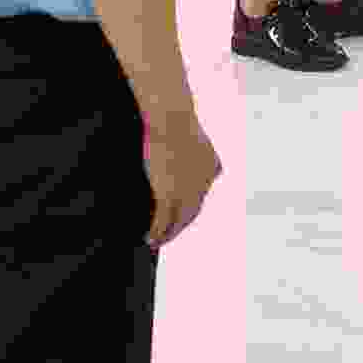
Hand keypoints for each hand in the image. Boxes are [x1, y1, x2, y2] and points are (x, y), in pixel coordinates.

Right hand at [143, 115, 221, 246]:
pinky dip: (157, 232)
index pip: (201, 196)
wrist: (171, 120)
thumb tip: (208, 165)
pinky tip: (150, 239)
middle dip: (179, 226)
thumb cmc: (179, 122)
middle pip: (192, 213)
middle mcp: (203, 185)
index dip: (189, 209)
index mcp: (212, 170)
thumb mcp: (196, 138)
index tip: (178, 217)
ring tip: (156, 242)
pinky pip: (162, 220)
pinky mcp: (167, 194)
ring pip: (178, 221)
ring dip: (167, 235)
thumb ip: (202, 154)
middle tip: (167, 236)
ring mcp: (186, 191)